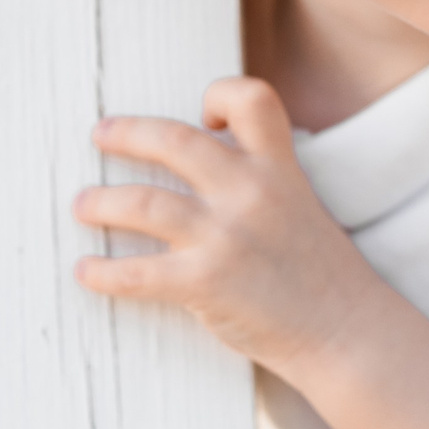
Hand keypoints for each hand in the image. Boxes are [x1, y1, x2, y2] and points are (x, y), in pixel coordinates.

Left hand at [73, 76, 390, 376]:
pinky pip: (136, 273)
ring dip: (100, 202)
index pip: (250, 99)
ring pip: (141, 202)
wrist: (346, 332)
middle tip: (100, 135)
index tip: (201, 118)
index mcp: (278, 169)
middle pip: (173, 140)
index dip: (219, 96)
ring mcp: (225, 236)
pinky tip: (87, 271)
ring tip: (83, 205)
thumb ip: (264, 181)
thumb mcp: (302, 206)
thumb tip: (212, 168)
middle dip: (126, 133)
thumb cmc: (322, 275)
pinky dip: (103, 272)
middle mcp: (249, 193)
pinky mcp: (205, 282)